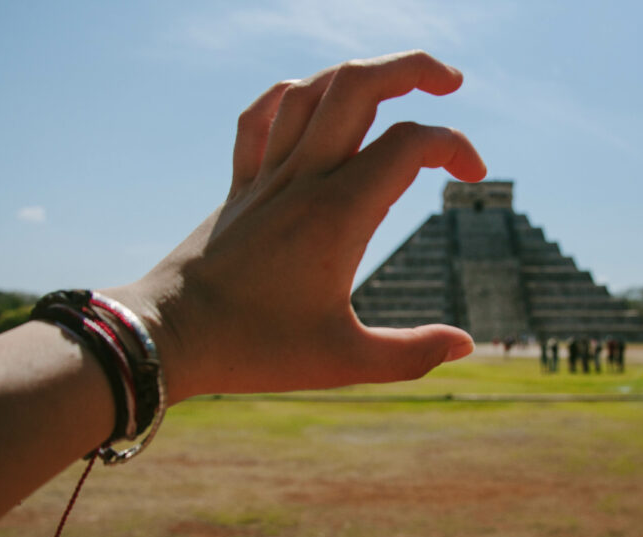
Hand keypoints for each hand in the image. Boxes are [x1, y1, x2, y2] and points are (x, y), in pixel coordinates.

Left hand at [108, 51, 486, 402]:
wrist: (167, 337)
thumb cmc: (254, 350)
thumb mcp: (345, 362)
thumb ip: (412, 354)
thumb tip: (466, 344)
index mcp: (338, 215)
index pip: (410, 145)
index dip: (455, 148)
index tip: (474, 178)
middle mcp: (303, 180)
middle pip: (360, 87)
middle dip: (413, 68)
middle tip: (451, 82)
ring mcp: (266, 177)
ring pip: (313, 91)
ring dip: (360, 74)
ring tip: (395, 81)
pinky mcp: (238, 185)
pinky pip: (260, 118)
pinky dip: (290, 96)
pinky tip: (310, 99)